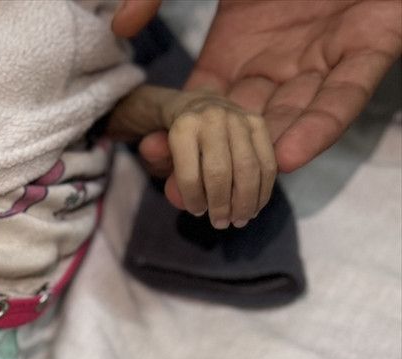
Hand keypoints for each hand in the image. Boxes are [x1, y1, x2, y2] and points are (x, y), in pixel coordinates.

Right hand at [112, 0, 401, 203]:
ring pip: (293, 119)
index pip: (205, 107)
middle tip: (187, 200)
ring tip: (235, 195)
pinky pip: (347, 95)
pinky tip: (288, 156)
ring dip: (265, 161)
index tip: (155, 159)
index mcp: (237, 47)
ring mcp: (324, 56)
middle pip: (244, 128)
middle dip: (216, 167)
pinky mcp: (372, 44)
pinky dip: (321, 126)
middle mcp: (277, 61)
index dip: (180, 135)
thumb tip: (119, 26)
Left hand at [164, 92, 276, 227]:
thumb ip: (155, 153)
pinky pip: (267, 162)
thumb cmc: (179, 137)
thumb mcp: (159, 146)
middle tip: (220, 223)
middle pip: (220, 173)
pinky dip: (263, 189)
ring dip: (245, 202)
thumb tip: (150, 149)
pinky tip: (254, 207)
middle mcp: (213, 118)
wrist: (200, 106)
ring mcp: (239, 119)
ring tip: (239, 220)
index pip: (190, 174)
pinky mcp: (258, 124)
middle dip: (221, 205)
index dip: (193, 199)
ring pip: (248, 169)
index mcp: (184, 126)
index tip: (196, 212)